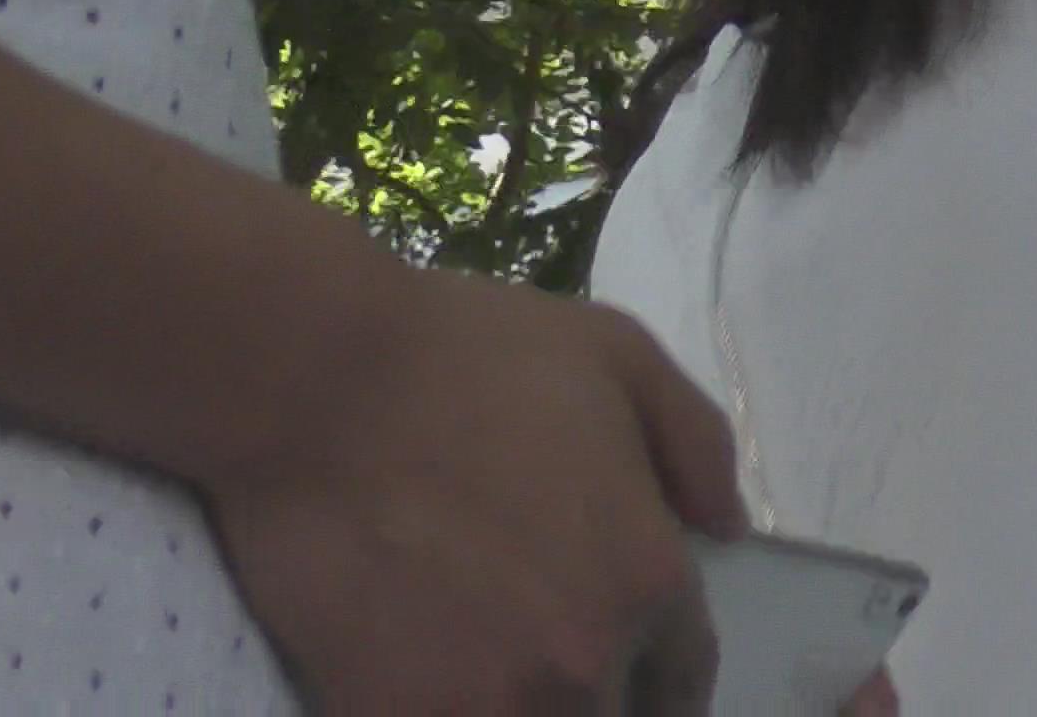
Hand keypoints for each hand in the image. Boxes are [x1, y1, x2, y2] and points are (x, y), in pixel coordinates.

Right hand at [199, 257, 742, 713]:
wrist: (310, 384)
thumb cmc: (471, 355)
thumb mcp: (622, 360)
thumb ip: (698, 448)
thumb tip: (727, 527)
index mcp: (646, 583)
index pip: (685, 676)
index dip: (658, 666)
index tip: (627, 654)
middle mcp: (580, 664)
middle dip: (599, 695)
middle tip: (551, 655)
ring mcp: (481, 707)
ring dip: (530, 713)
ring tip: (497, 675)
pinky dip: (445, 713)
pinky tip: (424, 681)